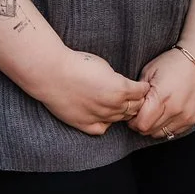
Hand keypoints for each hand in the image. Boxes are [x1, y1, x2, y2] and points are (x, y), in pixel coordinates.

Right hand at [30, 49, 148, 136]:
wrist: (52, 73)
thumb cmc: (77, 64)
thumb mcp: (104, 66)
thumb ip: (117, 80)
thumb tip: (122, 86)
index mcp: (121, 89)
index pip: (142, 93)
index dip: (142, 88)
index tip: (140, 86)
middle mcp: (113, 106)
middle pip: (134, 108)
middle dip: (136, 101)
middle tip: (133, 97)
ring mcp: (99, 117)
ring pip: (120, 119)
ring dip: (122, 112)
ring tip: (118, 104)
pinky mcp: (85, 124)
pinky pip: (103, 129)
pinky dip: (106, 122)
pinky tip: (103, 115)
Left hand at [133, 46, 194, 138]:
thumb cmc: (173, 63)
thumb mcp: (150, 71)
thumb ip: (139, 92)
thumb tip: (131, 107)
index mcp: (161, 97)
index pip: (141, 124)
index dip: (133, 121)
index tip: (132, 114)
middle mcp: (174, 109)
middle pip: (149, 131)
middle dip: (141, 124)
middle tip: (141, 113)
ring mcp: (185, 116)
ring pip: (161, 134)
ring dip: (153, 127)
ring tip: (153, 114)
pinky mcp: (193, 119)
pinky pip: (174, 132)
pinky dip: (166, 126)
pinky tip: (165, 114)